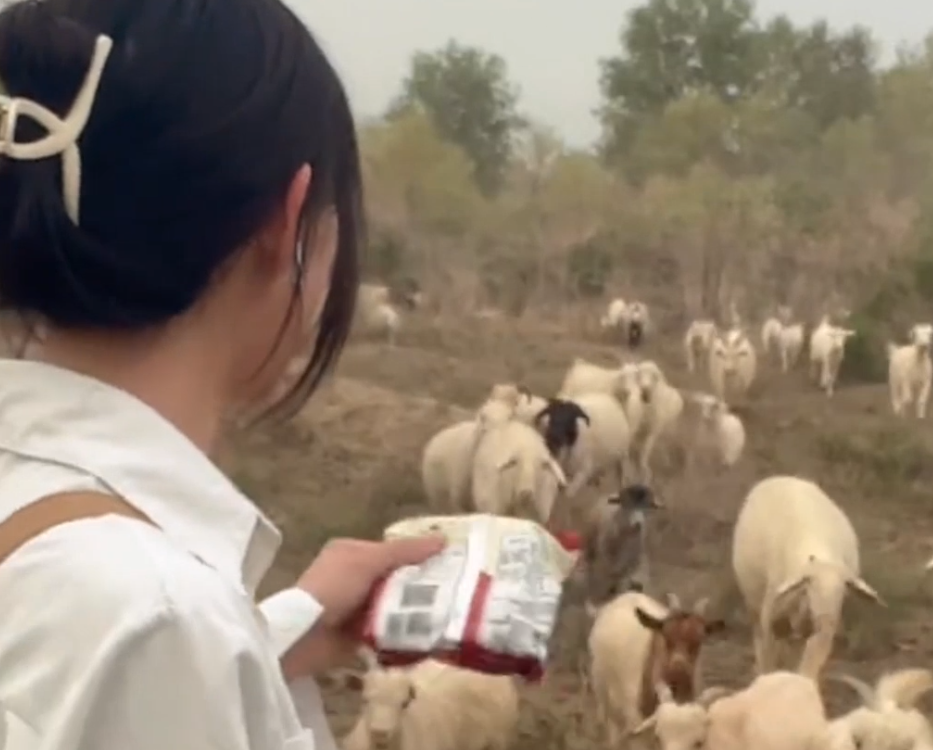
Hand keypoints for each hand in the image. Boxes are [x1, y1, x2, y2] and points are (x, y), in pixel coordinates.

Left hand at [280, 535, 444, 679]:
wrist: (303, 636)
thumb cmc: (334, 587)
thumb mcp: (369, 561)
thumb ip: (404, 551)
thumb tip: (443, 540)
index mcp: (350, 552)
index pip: (392, 551)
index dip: (417, 556)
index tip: (448, 564)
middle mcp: (352, 577)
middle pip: (394, 578)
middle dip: (418, 587)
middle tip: (453, 592)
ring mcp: (354, 607)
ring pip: (392, 605)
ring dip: (412, 611)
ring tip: (446, 614)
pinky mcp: (357, 634)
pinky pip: (386, 630)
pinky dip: (401, 632)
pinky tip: (425, 634)